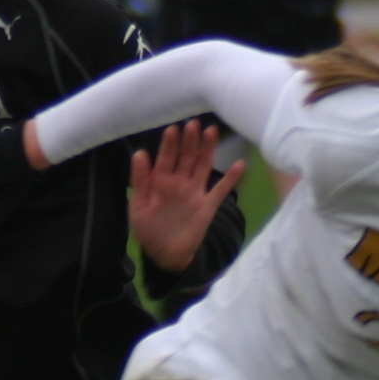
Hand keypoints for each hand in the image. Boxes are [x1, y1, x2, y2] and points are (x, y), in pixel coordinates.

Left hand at [129, 117, 244, 272]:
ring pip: (203, 166)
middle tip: (193, 124)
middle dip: (189, 141)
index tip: (173, 129)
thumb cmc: (148, 230)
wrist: (165, 255)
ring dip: (207, 150)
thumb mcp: (138, 207)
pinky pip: (221, 190)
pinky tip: (240, 164)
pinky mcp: (208, 206)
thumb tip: (140, 154)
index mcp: (161, 182)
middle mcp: (180, 183)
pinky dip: (231, 178)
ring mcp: (195, 193)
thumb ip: (140, 181)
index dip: (169, 144)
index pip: (166, 158)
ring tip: (211, 132)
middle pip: (186, 157)